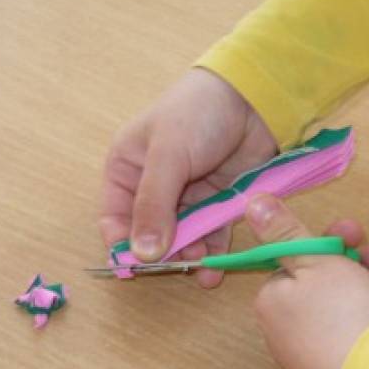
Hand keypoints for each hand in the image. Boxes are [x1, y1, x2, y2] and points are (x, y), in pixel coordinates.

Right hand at [99, 68, 277, 285]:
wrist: (253, 98)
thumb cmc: (197, 114)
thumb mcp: (167, 156)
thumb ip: (153, 206)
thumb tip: (141, 254)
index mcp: (127, 169)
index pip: (115, 218)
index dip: (122, 246)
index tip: (136, 270)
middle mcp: (153, 188)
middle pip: (151, 235)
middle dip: (163, 255)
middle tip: (178, 266)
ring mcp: (187, 197)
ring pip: (182, 239)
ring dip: (190, 257)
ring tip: (201, 266)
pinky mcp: (217, 203)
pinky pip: (211, 235)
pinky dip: (213, 252)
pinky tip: (215, 269)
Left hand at [246, 194, 368, 368]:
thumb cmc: (341, 312)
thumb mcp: (314, 258)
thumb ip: (285, 231)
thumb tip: (251, 201)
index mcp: (275, 302)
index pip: (297, 263)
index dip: (329, 242)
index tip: (355, 231)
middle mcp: (294, 331)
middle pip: (330, 283)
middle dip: (365, 260)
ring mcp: (325, 354)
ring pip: (356, 304)